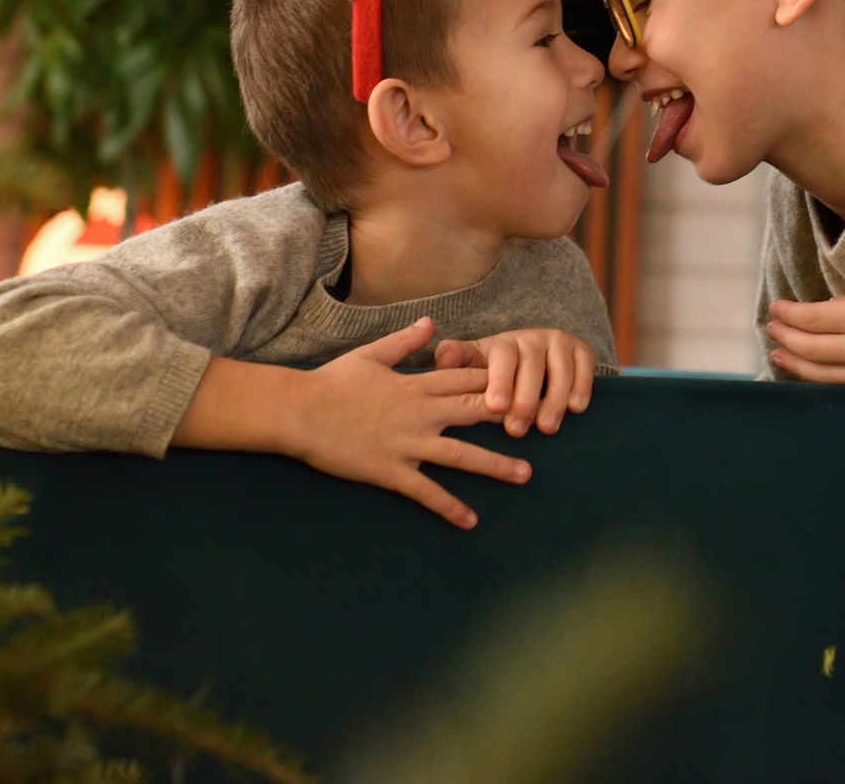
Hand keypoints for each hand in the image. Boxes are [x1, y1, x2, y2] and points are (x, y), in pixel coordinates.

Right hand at [173, 318, 529, 528]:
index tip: (529, 381)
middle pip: (475, 412)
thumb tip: (432, 323)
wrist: (299, 411)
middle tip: (545, 424)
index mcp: (416, 383)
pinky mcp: (391, 470)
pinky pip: (427, 491)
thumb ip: (405, 341)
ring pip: (461, 455)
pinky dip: (450, 507)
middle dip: (511, 417)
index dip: (500, 380)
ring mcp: (408, 442)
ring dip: (495, 465)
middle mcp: (420, 412)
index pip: (467, 378)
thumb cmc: (332, 382)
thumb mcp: (371, 354)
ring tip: (525, 474)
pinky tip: (471, 521)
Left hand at [433, 328, 595, 436]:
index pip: (503, 357)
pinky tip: (576, 408)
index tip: (495, 407)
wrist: (536, 359)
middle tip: (517, 429)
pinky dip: (582, 385)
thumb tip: (442, 359)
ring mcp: (559, 343)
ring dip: (554, 398)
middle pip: (531, 365)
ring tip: (546, 428)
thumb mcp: (474, 365)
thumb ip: (456, 361)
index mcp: (503, 343)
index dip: (500, 381)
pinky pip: (585, 366)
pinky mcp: (582, 351)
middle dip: (525, 399)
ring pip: (560, 368)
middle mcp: (533, 338)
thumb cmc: (497, 372)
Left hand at [765, 284, 844, 397]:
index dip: (788, 313)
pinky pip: (839, 386)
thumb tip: (834, 306)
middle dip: (784, 335)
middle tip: (771, 325)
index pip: (812, 317)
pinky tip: (807, 372)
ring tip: (777, 351)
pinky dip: (816, 378)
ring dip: (792, 362)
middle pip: (808, 346)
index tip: (776, 306)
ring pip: (817, 373)